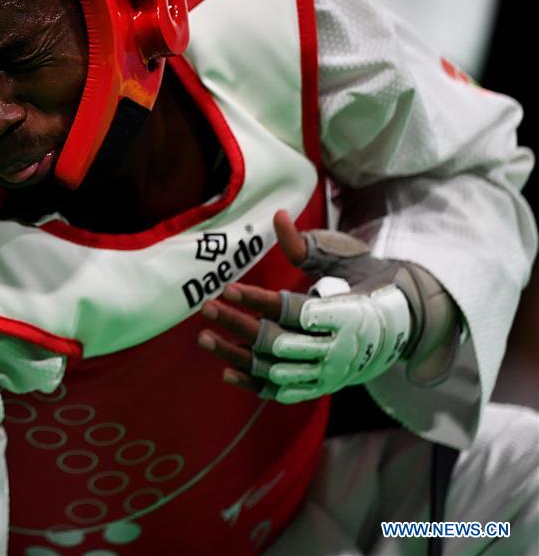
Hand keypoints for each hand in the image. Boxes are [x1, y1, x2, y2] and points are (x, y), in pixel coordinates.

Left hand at [197, 211, 412, 403]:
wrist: (403, 321)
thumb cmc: (366, 279)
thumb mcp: (342, 256)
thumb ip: (305, 245)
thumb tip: (278, 216)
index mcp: (345, 315)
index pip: (292, 311)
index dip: (257, 301)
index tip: (228, 288)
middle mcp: (337, 349)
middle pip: (277, 342)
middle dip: (237, 326)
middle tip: (207, 308)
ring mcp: (329, 372)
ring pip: (274, 369)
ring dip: (236, 355)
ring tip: (204, 337)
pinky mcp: (321, 384)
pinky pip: (283, 390)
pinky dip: (255, 383)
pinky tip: (226, 371)